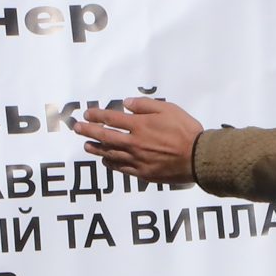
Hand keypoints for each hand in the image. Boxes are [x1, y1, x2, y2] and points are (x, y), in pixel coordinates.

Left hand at [71, 98, 202, 185]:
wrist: (197, 158)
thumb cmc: (186, 131)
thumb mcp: (168, 109)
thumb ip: (146, 105)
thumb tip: (127, 103)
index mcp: (140, 125)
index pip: (112, 119)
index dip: (97, 115)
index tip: (87, 114)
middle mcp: (134, 142)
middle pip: (105, 136)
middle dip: (89, 131)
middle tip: (77, 128)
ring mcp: (137, 159)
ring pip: (110, 154)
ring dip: (96, 148)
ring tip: (86, 145)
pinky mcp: (142, 172)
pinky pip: (121, 168)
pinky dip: (111, 164)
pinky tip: (105, 162)